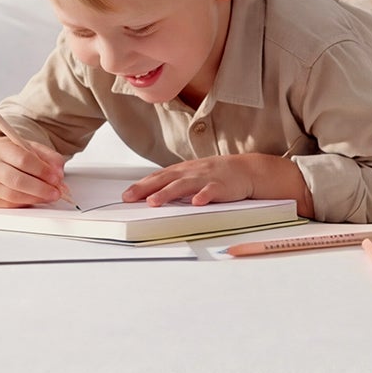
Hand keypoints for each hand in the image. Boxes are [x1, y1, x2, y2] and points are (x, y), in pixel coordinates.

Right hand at [0, 134, 69, 208]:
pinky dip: (28, 203)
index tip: (57, 177)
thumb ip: (48, 156)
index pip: (23, 160)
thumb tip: (59, 171)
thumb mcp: (30, 147)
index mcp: (0, 149)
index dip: (42, 170)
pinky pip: (11, 205)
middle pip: (17, 181)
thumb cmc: (10, 153)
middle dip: (41, 188)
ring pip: (13, 196)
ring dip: (36, 198)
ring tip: (50, 196)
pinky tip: (38, 199)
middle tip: (56, 191)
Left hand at [124, 155, 260, 206]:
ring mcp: (205, 178)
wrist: (246, 170)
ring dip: (167, 193)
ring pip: (183, 185)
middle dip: (146, 189)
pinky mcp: (221, 186)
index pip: (157, 177)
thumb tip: (151, 194)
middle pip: (165, 179)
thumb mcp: (192, 175)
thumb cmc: (216, 174)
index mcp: (182, 171)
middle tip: (129, 198)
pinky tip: (196, 202)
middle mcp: (191, 172)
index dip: (141, 186)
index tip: (125, 196)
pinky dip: (203, 196)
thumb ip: (174, 182)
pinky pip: (211, 191)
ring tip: (153, 202)